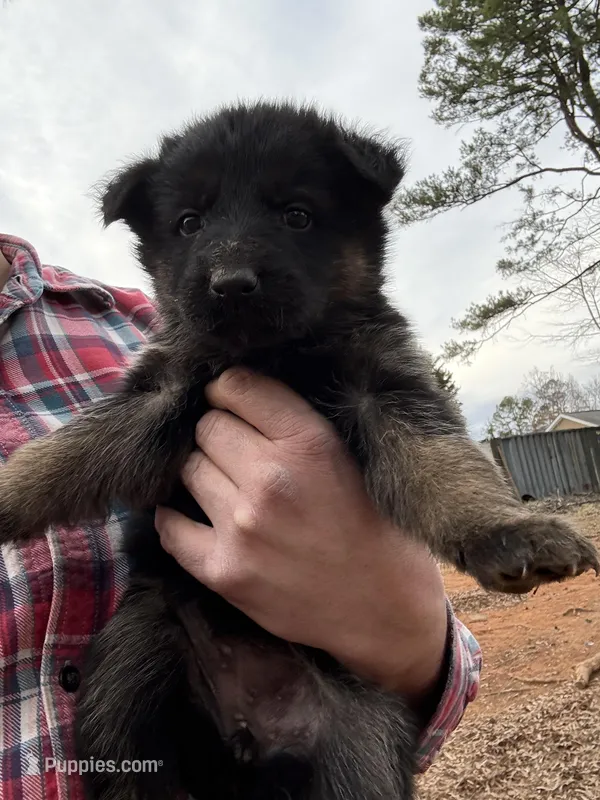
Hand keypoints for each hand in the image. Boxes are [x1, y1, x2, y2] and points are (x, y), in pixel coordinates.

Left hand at [156, 368, 447, 705]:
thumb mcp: (350, 457)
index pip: (235, 386)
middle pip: (206, 428)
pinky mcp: (223, 571)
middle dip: (217, 433)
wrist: (385, 610)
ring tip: (226, 487)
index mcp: (309, 443)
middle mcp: (270, 480)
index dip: (228, 390)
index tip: (231, 402)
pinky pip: (169, 526)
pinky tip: (198, 517)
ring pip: (187, 470)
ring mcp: (242, 527)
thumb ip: (297, 424)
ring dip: (203, 474)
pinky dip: (177, 518)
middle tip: (236, 452)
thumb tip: (237, 393)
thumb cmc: (376, 528)